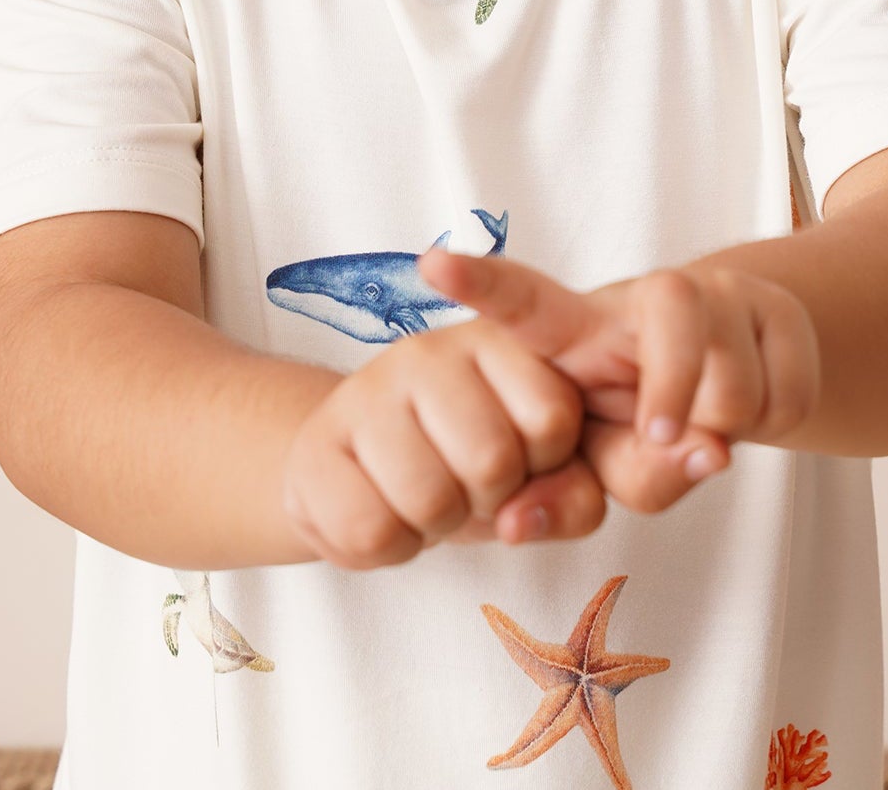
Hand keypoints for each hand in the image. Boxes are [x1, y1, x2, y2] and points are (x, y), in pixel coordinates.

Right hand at [281, 317, 606, 570]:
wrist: (362, 464)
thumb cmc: (466, 461)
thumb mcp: (536, 474)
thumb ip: (572, 497)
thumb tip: (522, 518)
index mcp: (499, 339)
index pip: (553, 415)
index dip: (545, 464)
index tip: (524, 456)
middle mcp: (430, 349)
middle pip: (492, 461)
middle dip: (487, 499)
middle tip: (465, 485)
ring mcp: (366, 389)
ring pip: (430, 500)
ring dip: (434, 526)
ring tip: (424, 498)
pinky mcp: (314, 442)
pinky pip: (368, 532)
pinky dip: (385, 549)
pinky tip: (382, 511)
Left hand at [417, 248, 820, 510]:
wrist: (741, 370)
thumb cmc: (647, 418)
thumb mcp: (620, 463)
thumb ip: (633, 476)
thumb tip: (705, 456)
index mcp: (580, 333)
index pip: (525, 303)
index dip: (482, 285)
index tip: (430, 263)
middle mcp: (644, 299)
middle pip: (670, 345)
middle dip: (678, 400)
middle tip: (666, 431)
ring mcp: (715, 297)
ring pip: (732, 388)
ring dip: (729, 427)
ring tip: (710, 418)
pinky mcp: (775, 307)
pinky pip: (784, 395)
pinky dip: (775, 422)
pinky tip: (753, 406)